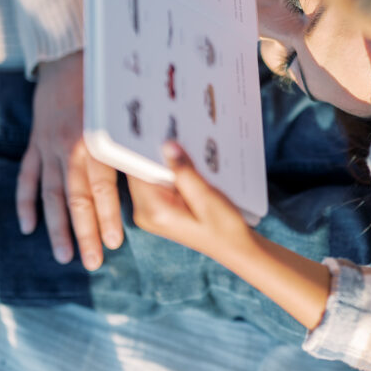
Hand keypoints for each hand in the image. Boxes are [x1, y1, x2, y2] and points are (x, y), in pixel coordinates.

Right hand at [17, 51, 123, 268]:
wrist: (66, 57)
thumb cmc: (104, 81)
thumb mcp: (124, 107)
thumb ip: (136, 138)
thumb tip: (164, 166)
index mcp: (96, 139)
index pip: (103, 188)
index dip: (108, 216)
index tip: (114, 243)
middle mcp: (70, 147)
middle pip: (76, 198)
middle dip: (84, 232)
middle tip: (92, 262)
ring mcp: (49, 147)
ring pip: (51, 194)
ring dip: (56, 227)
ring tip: (63, 255)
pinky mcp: (36, 143)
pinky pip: (28, 177)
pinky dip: (26, 202)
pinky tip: (28, 227)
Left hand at [129, 142, 330, 330]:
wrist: (234, 249)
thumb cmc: (224, 228)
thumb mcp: (207, 198)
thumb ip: (185, 172)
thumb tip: (167, 144)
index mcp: (153, 210)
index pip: (136, 168)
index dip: (141, 145)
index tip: (150, 122)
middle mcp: (145, 211)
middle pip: (140, 169)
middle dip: (154, 149)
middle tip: (169, 122)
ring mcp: (151, 210)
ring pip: (150, 173)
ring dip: (165, 158)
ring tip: (180, 137)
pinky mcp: (160, 207)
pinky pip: (159, 181)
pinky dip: (171, 169)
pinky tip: (186, 158)